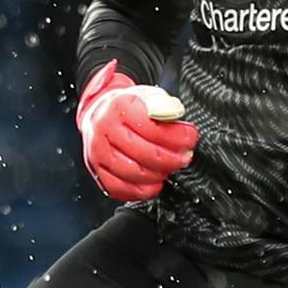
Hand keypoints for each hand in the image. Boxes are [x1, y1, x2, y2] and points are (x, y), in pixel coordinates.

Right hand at [76, 63, 197, 201]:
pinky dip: (141, 191)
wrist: (100, 114)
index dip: (177, 137)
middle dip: (172, 159)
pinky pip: (119, 188)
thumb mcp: (149, 96)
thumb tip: (173, 114)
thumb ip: (164, 105)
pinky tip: (155, 183)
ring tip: (170, 168)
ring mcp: (99, 152)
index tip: (190, 138)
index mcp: (119, 107)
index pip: (152, 128)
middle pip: (144, 154)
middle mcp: (105, 130)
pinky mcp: (97, 171)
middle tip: (184, 156)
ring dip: (158, 175)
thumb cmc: (129, 108)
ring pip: (133, 173)